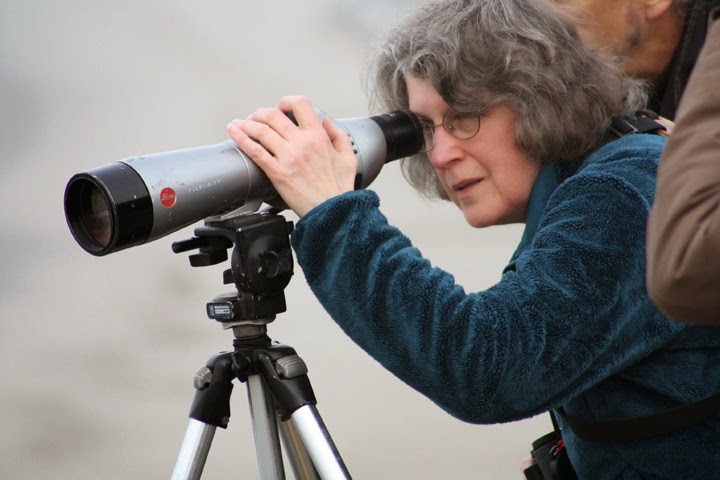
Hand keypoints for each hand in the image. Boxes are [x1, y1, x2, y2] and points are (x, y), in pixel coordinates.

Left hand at [227, 96, 357, 216]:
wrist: (333, 212)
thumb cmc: (339, 189)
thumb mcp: (348, 157)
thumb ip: (338, 135)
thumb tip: (326, 121)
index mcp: (319, 136)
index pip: (300, 104)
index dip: (287, 102)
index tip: (281, 108)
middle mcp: (302, 143)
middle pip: (273, 116)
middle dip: (261, 113)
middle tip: (256, 118)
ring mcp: (288, 157)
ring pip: (261, 130)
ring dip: (247, 123)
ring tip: (240, 124)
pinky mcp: (277, 172)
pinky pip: (255, 150)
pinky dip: (241, 138)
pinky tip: (234, 132)